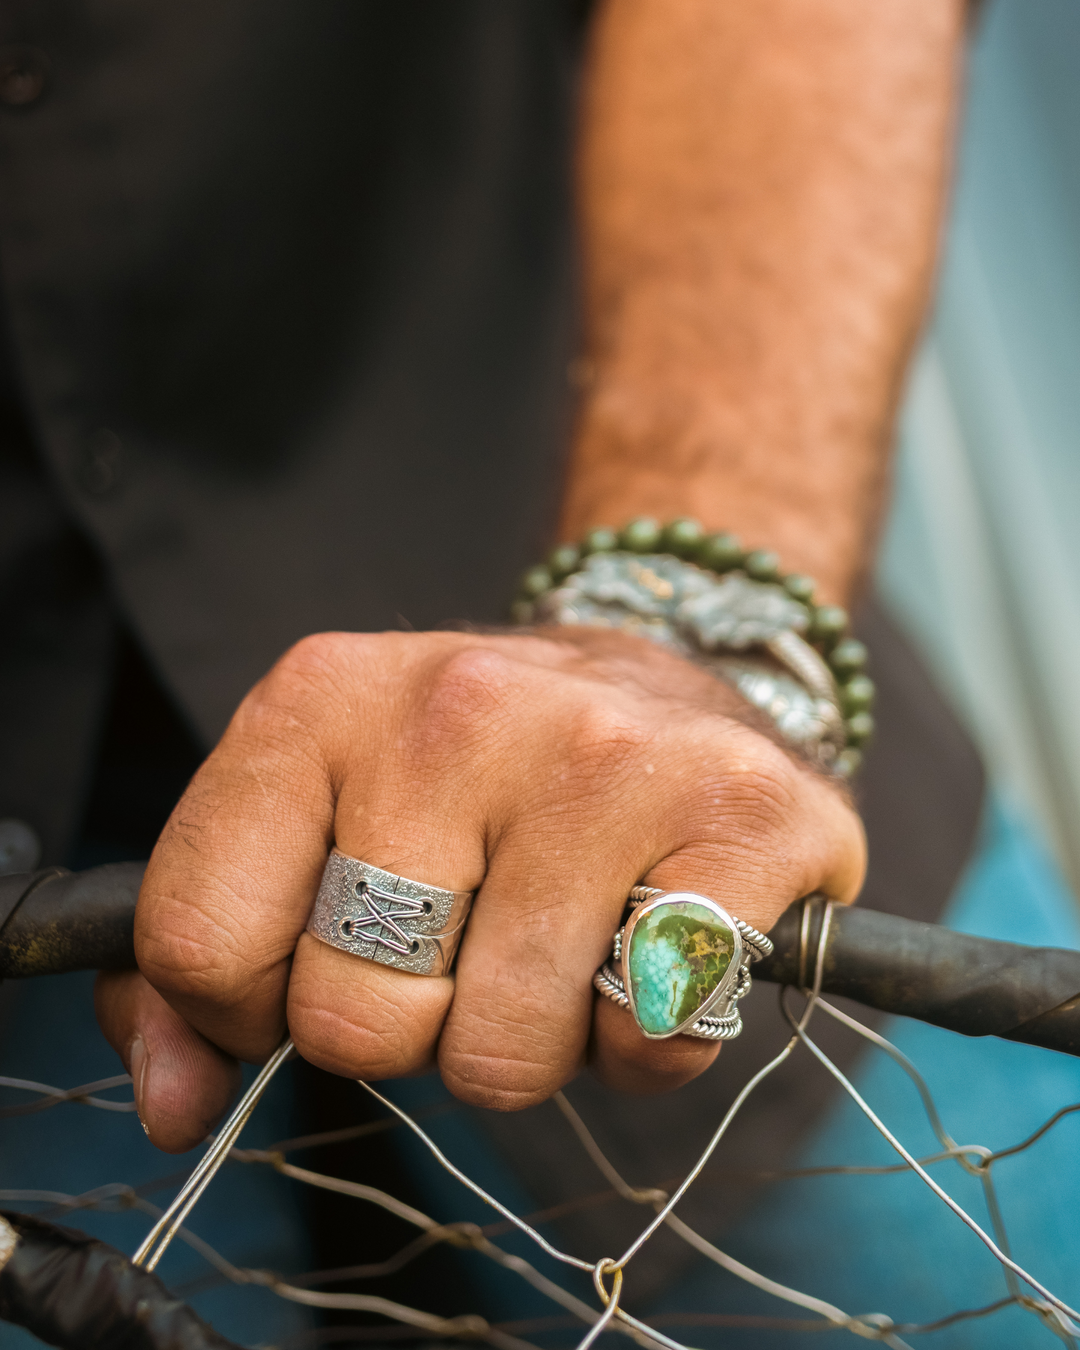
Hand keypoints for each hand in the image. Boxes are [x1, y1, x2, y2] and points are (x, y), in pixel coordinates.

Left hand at [95, 628, 863, 1151]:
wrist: (679, 677)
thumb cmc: (486, 773)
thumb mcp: (324, 811)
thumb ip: (213, 951)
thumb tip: (170, 1101)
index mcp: (321, 697)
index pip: (201, 943)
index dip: (252, 1005)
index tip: (324, 962)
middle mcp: (458, 708)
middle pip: (353, 1022)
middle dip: (412, 1028)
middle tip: (473, 940)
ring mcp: (605, 755)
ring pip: (501, 1054)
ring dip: (534, 1040)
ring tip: (568, 938)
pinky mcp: (738, 812)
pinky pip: (651, 1040)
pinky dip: (650, 1038)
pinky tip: (656, 942)